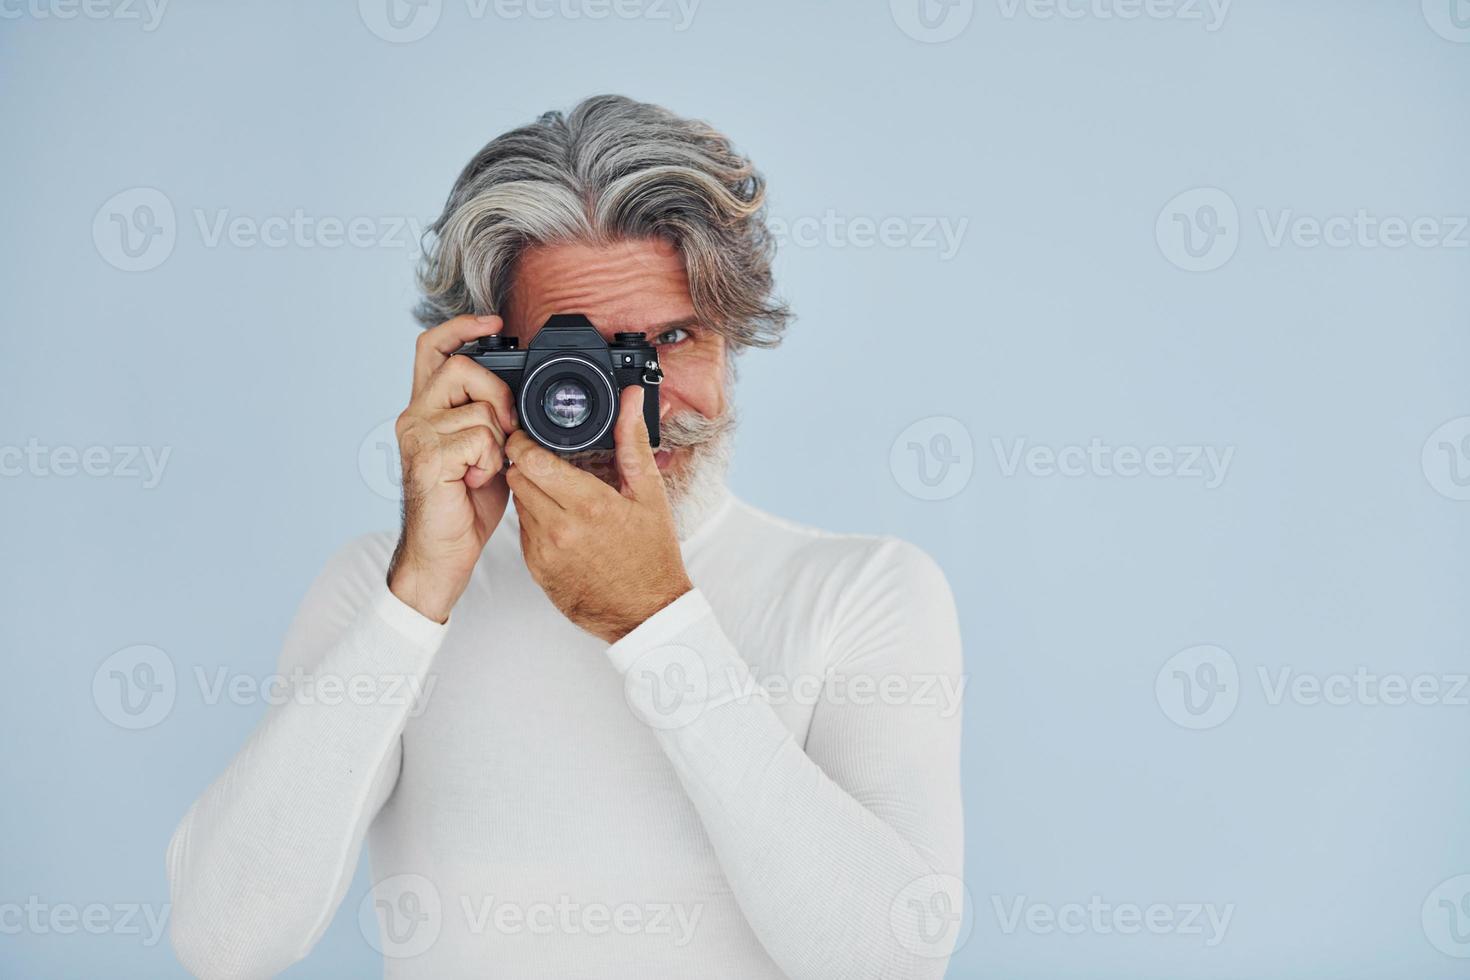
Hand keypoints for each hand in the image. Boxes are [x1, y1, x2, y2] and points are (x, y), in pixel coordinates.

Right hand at [387, 315, 518, 622]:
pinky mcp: (428, 457)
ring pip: (479, 408)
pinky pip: (479, 438)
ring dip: (497, 441)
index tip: (494, 321)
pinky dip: (490, 461)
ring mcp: (417, 435)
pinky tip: (476, 481)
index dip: (462, 326)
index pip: (432, 347)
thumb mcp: (487, 451)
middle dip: (498, 394)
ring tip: (483, 469)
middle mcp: (415, 415)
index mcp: (427, 409)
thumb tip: (519, 400)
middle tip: (505, 430)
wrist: (442, 553)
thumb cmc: (464, 504)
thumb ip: (493, 419)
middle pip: (462, 367)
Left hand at [505, 386, 692, 642]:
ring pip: (518, 502)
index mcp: (588, 504)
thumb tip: (630, 400)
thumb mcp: (649, 495)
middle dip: (526, 461)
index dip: (524, 440)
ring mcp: (544, 551)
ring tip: (557, 488)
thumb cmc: (652, 557)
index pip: (531, 459)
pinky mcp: (537, 570)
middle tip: (543, 456)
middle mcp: (560, 528)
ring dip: (530, 490)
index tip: (529, 433)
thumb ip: (632, 442)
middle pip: (517, 476)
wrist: (646, 613)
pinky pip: (523, 531)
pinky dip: (535, 518)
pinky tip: (560, 519)